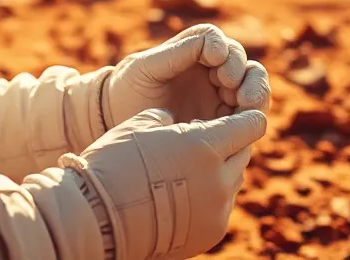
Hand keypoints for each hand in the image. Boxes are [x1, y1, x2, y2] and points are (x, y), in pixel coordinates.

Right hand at [62, 108, 267, 259]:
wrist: (98, 218)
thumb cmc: (115, 165)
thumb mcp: (139, 127)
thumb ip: (167, 118)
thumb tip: (174, 121)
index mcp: (205, 146)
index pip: (252, 125)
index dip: (244, 117)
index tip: (234, 117)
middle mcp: (219, 179)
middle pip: (244, 153)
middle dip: (229, 145)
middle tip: (203, 144)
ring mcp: (217, 210)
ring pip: (232, 182)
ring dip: (218, 173)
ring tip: (188, 171)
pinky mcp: (211, 233)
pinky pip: (221, 209)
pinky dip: (209, 199)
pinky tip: (182, 197)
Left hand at [104, 24, 270, 126]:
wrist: (115, 125)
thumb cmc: (126, 90)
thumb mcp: (145, 68)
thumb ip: (177, 52)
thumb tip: (212, 44)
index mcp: (192, 52)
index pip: (218, 41)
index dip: (222, 47)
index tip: (214, 59)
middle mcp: (210, 72)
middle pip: (242, 63)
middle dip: (244, 72)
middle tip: (231, 86)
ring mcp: (219, 97)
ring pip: (252, 88)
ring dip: (255, 92)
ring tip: (244, 103)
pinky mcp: (224, 123)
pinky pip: (248, 117)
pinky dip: (251, 117)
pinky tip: (239, 124)